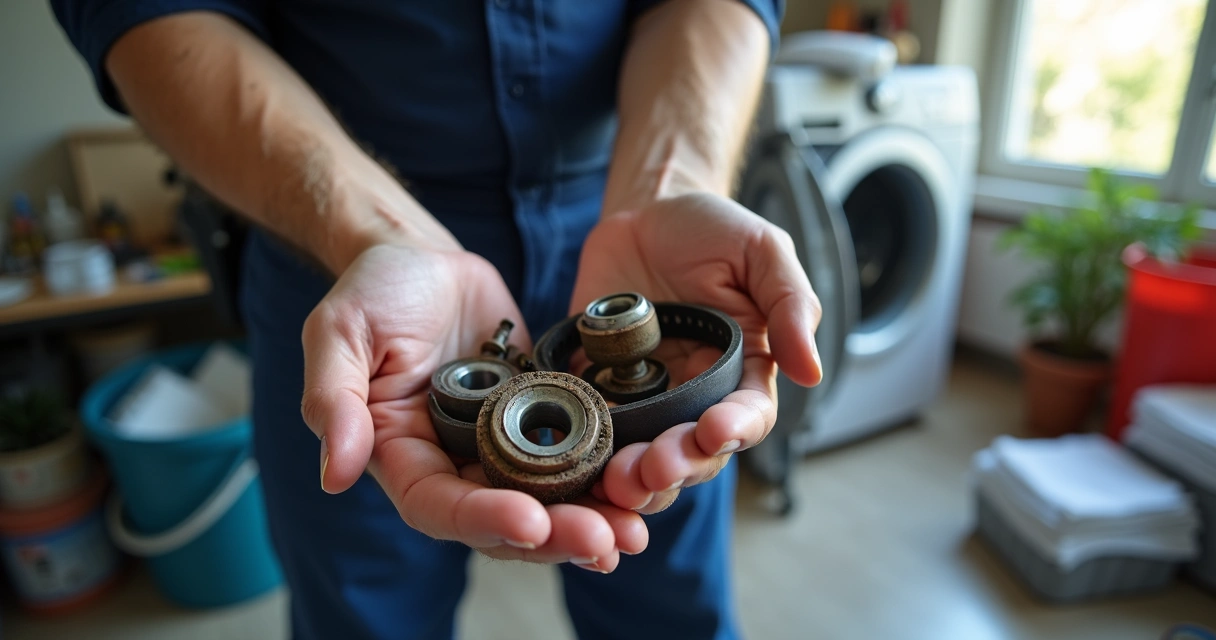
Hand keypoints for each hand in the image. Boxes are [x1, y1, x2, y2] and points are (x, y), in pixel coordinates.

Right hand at [302, 244, 646, 570]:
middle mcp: (453, 463)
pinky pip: (576, 457)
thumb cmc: (373, 290)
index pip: (439, 506)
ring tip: (633, 531)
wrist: (424, 258)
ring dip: (590, 519)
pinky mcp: (542, 418)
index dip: (483, 520)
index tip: (530, 522)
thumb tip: (336, 474)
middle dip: (555, 536)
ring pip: (547, 500)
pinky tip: (643, 485)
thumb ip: (335, 399)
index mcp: (401, 455)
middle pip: (504, 519)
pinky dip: (606, 476)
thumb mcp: (339, 331)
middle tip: (605, 541)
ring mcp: (501, 446)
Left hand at [571, 192, 821, 513]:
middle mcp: (694, 396)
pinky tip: (576, 458)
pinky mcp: (594, 389)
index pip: (747, 418)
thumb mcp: (762, 252)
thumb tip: (812, 373)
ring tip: (618, 479)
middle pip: (693, 454)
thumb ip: (790, 306)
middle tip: (654, 467)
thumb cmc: (712, 230)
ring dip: (632, 478)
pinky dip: (585, 454)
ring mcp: (642, 398)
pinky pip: (590, 432)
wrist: (643, 210)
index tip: (714, 428)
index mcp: (742, 372)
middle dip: (677, 466)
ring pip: (642, 458)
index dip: (733, 430)